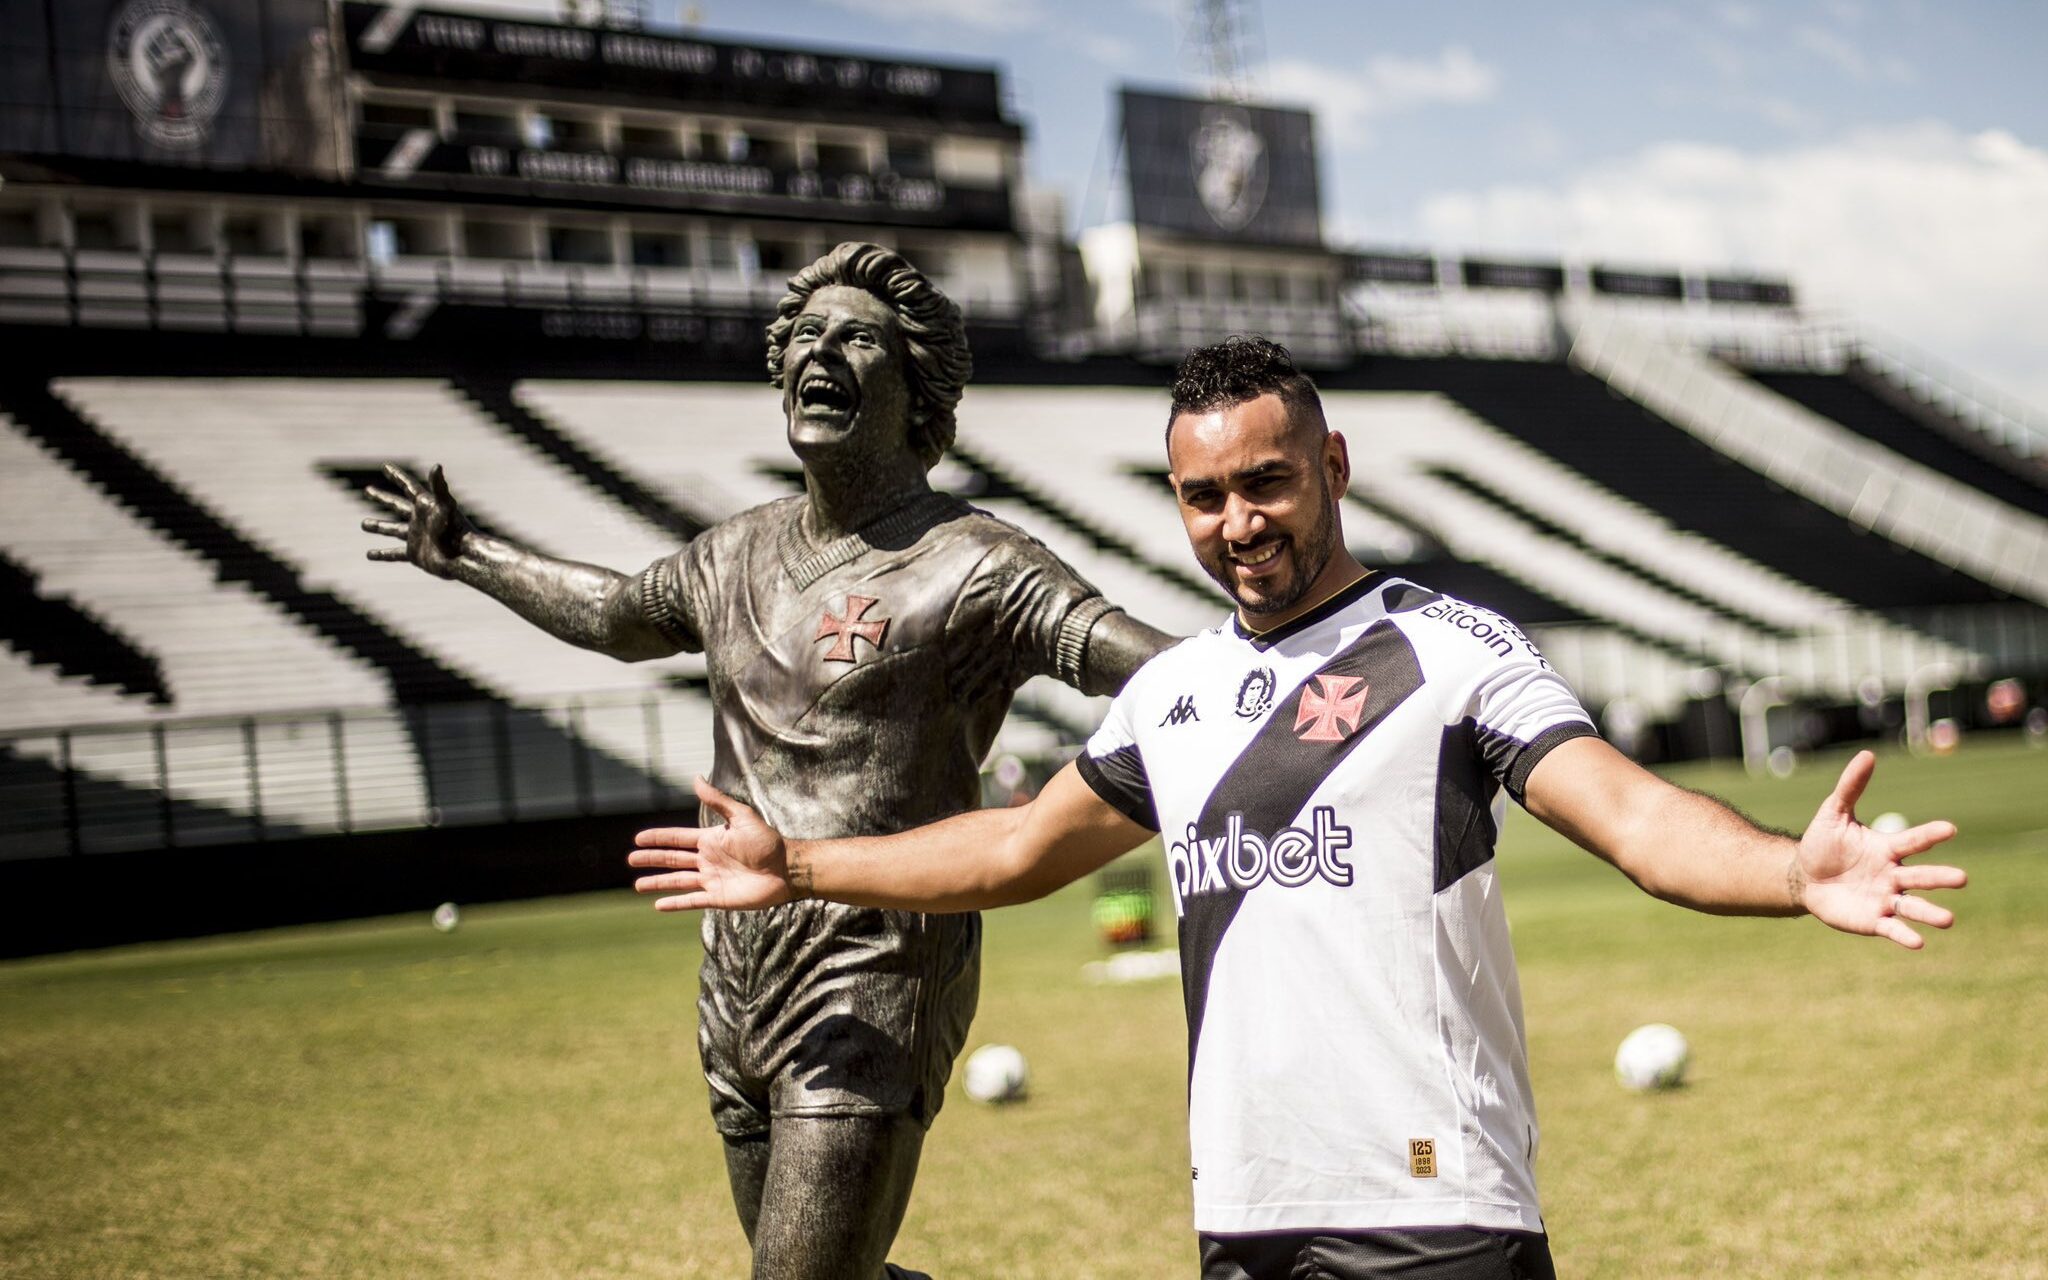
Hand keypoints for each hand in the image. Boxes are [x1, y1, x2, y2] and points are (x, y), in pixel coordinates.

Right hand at [362, 463, 473, 578]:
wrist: (463, 557)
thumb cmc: (457, 530)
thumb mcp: (446, 506)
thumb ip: (439, 487)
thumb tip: (436, 466)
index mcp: (426, 505)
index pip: (408, 487)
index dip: (397, 476)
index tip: (385, 466)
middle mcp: (420, 520)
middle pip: (397, 505)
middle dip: (383, 497)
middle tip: (367, 490)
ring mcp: (417, 537)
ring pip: (393, 530)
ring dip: (378, 526)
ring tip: (363, 524)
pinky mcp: (415, 554)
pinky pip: (395, 554)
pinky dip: (383, 555)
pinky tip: (369, 555)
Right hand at [629, 777, 799, 911]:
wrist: (786, 869)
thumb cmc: (767, 841)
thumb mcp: (741, 817)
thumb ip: (717, 800)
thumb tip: (695, 778)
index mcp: (711, 840)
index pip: (678, 838)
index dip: (658, 838)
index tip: (638, 839)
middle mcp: (708, 860)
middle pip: (673, 860)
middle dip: (652, 859)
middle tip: (630, 859)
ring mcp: (712, 880)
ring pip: (678, 881)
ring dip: (658, 882)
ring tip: (637, 885)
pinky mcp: (718, 898)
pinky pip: (692, 901)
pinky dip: (676, 903)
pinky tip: (659, 905)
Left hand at [1795, 751, 1965, 948]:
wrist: (1803, 877)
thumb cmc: (1823, 843)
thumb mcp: (1834, 813)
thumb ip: (1851, 787)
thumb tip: (1867, 754)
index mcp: (1888, 848)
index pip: (1912, 840)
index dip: (1929, 835)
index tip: (1950, 828)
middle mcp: (1893, 875)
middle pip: (1920, 877)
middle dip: (1940, 878)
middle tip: (1962, 879)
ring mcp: (1885, 899)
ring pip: (1913, 907)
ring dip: (1931, 913)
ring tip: (1948, 920)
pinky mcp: (1873, 920)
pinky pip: (1892, 928)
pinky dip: (1905, 935)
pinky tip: (1918, 942)